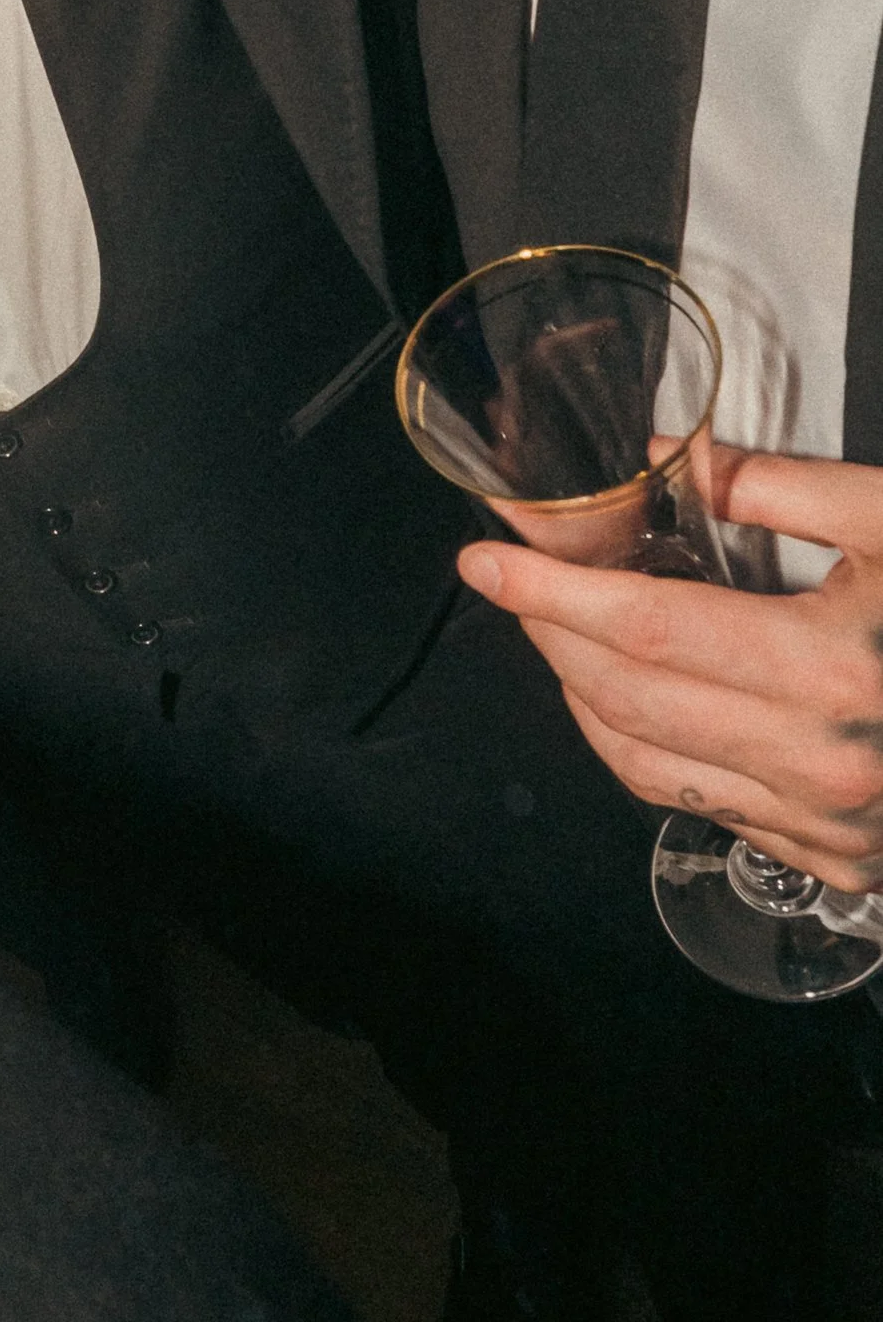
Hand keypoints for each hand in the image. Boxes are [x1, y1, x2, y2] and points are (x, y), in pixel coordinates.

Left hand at [459, 443, 882, 890]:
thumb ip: (787, 487)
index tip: (484, 559)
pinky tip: (636, 702)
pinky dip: (647, 752)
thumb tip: (669, 458)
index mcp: (832, 673)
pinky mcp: (836, 863)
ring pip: (649, 769)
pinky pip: (703, 810)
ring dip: (584, 699)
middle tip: (516, 582)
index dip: (551, 593)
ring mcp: (827, 829)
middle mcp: (819, 766)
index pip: (644, 629)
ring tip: (560, 635)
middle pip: (628, 701)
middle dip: (551, 636)